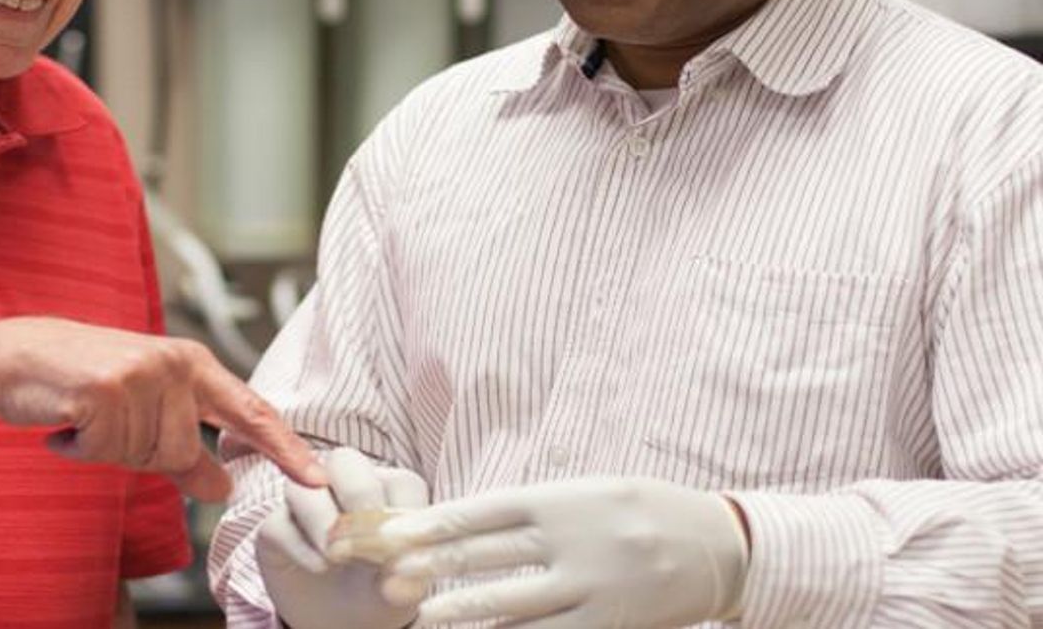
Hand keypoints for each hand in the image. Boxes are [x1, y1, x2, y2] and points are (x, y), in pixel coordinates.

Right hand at [0, 317, 325, 501]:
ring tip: (86, 417)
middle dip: (138, 454)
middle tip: (107, 424)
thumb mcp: (146, 411)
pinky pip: (104, 450)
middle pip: (180, 452)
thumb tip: (225, 488)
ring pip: (142, 456)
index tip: (315, 477)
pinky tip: (66, 421)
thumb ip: (188, 450)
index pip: (251, 412)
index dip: (284, 448)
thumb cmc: (85, 383)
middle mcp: (174, 364)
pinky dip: (79, 447)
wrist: (18, 356)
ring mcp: (141, 373)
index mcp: (193, 364)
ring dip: (107, 450)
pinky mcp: (104, 388)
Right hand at [256, 447, 429, 628]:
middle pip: (345, 460)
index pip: (400, 481)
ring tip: (336, 559)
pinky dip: (300, 547)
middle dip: (358, 493)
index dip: (404, 511)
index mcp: (390, 491)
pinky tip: (319, 568)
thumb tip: (398, 581)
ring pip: (304, 487)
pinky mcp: (276, 528)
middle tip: (365, 536)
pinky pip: (278, 523)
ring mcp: (307, 503)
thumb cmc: (378, 591)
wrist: (341, 621)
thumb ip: (403, 580)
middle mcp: (346, 486)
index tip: (402, 546)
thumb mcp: (398, 591)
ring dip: (322, 521)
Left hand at [378, 476, 747, 627]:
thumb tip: (467, 526)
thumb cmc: (641, 510)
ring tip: (422, 615)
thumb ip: (535, 509)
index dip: (436, 522)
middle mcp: (571, 538)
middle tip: (389, 573)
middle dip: (433, 564)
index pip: (484, 510)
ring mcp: (589, 584)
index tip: (396, 532)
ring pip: (511, 602)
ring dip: (462, 609)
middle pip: (487, 554)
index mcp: (561, 497)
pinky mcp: (606, 621)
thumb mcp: (589, 491)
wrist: (718, 544)